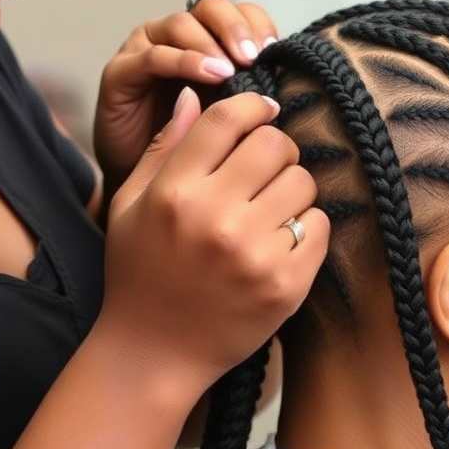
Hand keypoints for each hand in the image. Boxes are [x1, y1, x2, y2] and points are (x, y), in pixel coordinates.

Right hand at [94, 0, 277, 195]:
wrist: (143, 184)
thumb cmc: (189, 151)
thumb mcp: (232, 119)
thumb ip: (252, 95)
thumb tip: (286, 85)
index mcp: (209, 41)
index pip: (238, 12)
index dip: (258, 25)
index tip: (275, 52)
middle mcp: (177, 37)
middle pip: (211, 7)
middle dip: (235, 27)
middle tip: (253, 57)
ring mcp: (146, 49)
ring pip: (182, 24)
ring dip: (209, 44)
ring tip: (230, 71)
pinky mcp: (121, 71)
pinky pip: (153, 56)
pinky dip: (182, 60)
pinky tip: (206, 76)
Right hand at [97, 88, 329, 391]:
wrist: (154, 353)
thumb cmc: (138, 273)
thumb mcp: (130, 204)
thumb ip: (164, 148)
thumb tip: (194, 95)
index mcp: (174, 192)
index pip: (228, 118)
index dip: (252, 105)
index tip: (261, 112)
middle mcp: (214, 218)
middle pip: (275, 143)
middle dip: (275, 148)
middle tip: (265, 167)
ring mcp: (253, 253)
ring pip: (303, 182)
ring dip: (292, 187)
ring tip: (270, 207)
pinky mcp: (285, 284)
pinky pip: (318, 227)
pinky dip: (305, 227)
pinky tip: (279, 240)